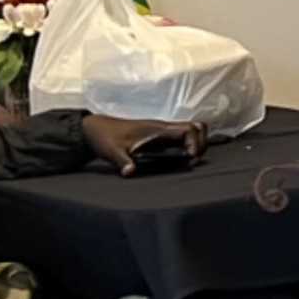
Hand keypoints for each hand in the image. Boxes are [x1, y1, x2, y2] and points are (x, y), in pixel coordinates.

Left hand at [80, 114, 204, 174]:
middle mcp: (163, 128)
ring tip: (190, 160)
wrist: (96, 129)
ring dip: (197, 143)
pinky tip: (180, 159)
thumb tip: (131, 172)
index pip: (188, 129)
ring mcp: (162, 131)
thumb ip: (122, 161)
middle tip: (193, 160)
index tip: (191, 158)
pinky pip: (182, 137)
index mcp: (157, 129)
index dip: (196, 142)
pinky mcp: (159, 136)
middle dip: (202, 142)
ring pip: (191, 130)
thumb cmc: (105, 137)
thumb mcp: (112, 151)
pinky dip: (189, 145)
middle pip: (196, 126)